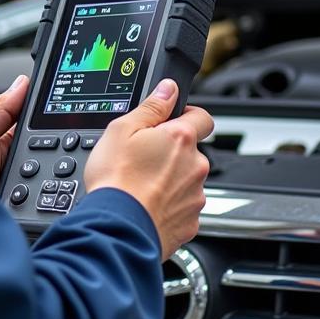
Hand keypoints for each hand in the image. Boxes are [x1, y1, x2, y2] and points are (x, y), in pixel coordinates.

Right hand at [84, 79, 212, 258]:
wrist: (118, 228)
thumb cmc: (117, 179)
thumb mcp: (122, 129)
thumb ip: (151, 107)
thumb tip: (168, 89)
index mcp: (181, 138)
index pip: (202, 117)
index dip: (187, 115)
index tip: (172, 121)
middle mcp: (196, 166)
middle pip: (191, 152)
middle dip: (172, 153)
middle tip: (143, 159)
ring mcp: (195, 196)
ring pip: (187, 180)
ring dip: (170, 180)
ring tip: (141, 186)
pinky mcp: (191, 223)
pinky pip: (183, 207)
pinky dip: (169, 206)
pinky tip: (147, 205)